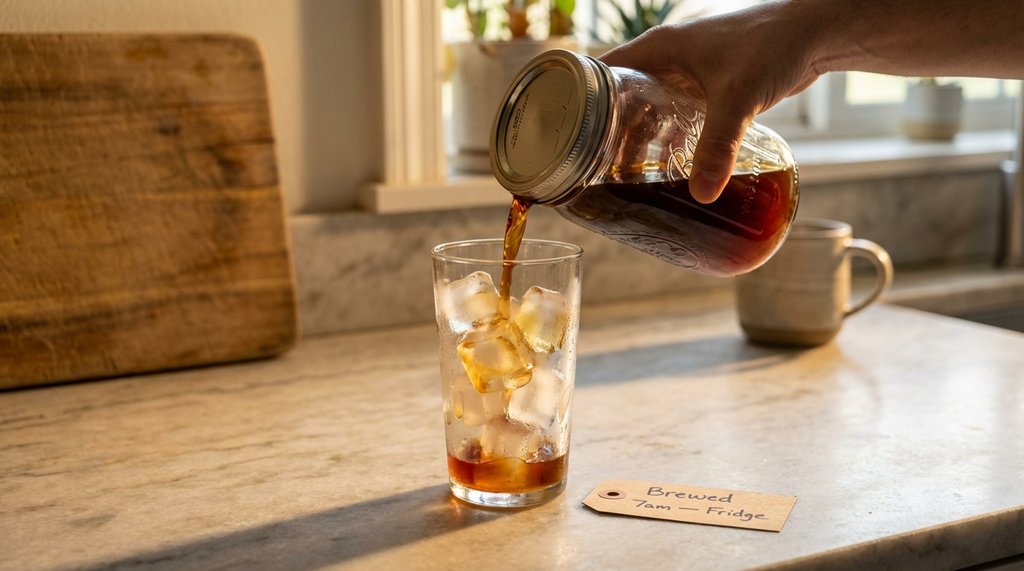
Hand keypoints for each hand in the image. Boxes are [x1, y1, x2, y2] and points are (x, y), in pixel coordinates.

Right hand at [600, 3, 822, 202]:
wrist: (813, 33)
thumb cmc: (772, 46)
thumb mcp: (737, 101)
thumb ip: (718, 147)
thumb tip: (702, 194)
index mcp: (657, 49)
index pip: (600, 74)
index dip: (581, 105)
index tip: (569, 139)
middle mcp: (666, 58)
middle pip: (622, 99)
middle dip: (611, 135)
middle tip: (599, 171)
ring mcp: (688, 72)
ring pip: (649, 109)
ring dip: (640, 140)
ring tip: (629, 176)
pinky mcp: (708, 85)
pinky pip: (676, 114)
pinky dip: (669, 137)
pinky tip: (670, 165)